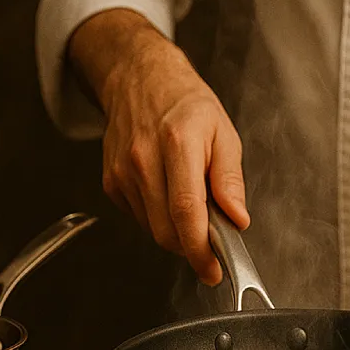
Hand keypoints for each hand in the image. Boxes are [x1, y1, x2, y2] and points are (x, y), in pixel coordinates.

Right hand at [71, 10, 248, 285]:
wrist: (140, 80)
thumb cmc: (186, 104)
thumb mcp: (223, 132)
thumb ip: (230, 179)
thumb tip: (237, 218)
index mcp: (177, 143)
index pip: (186, 210)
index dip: (200, 249)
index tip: (214, 269)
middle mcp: (143, 159)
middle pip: (166, 229)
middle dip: (192, 249)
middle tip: (214, 249)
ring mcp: (122, 173)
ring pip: (152, 229)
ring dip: (177, 233)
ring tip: (195, 209)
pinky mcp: (111, 183)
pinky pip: (140, 218)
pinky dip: (159, 219)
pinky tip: (169, 196)